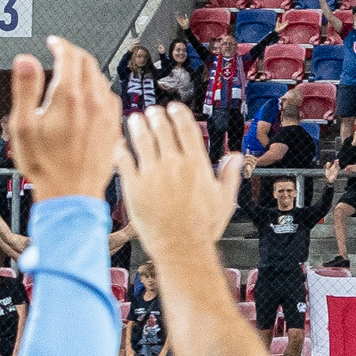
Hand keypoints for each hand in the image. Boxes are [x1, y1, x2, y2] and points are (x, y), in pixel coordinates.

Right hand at [5, 36, 119, 199]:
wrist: (71, 193)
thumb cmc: (45, 164)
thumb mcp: (23, 125)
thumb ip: (25, 88)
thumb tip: (26, 59)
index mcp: (69, 98)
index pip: (70, 56)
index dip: (60, 44)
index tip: (53, 42)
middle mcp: (93, 102)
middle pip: (88, 63)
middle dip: (74, 53)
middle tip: (61, 52)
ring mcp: (107, 115)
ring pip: (101, 79)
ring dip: (87, 70)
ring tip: (73, 72)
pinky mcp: (114, 127)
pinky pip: (110, 97)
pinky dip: (99, 88)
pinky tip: (90, 96)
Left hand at [118, 104, 244, 264]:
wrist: (180, 247)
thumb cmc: (202, 227)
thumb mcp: (224, 200)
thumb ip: (229, 175)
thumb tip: (235, 157)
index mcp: (196, 165)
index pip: (186, 128)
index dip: (179, 114)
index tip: (174, 108)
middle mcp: (173, 164)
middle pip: (162, 129)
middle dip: (156, 116)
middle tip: (152, 112)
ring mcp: (151, 173)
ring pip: (141, 139)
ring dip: (137, 125)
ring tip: (135, 119)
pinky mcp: (134, 185)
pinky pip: (123, 159)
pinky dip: (121, 148)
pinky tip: (120, 143)